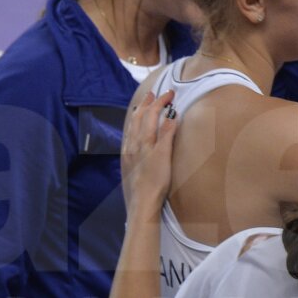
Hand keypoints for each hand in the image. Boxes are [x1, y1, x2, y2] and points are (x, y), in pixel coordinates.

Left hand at [121, 89, 177, 211]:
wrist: (141, 204)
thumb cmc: (155, 182)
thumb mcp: (164, 156)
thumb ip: (167, 135)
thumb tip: (171, 115)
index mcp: (143, 140)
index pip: (151, 114)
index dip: (160, 102)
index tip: (170, 93)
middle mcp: (132, 144)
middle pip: (138, 118)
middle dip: (146, 104)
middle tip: (153, 94)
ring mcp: (128, 154)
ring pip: (131, 128)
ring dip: (137, 115)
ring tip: (141, 108)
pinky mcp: (126, 164)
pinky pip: (128, 139)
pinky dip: (132, 129)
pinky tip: (133, 133)